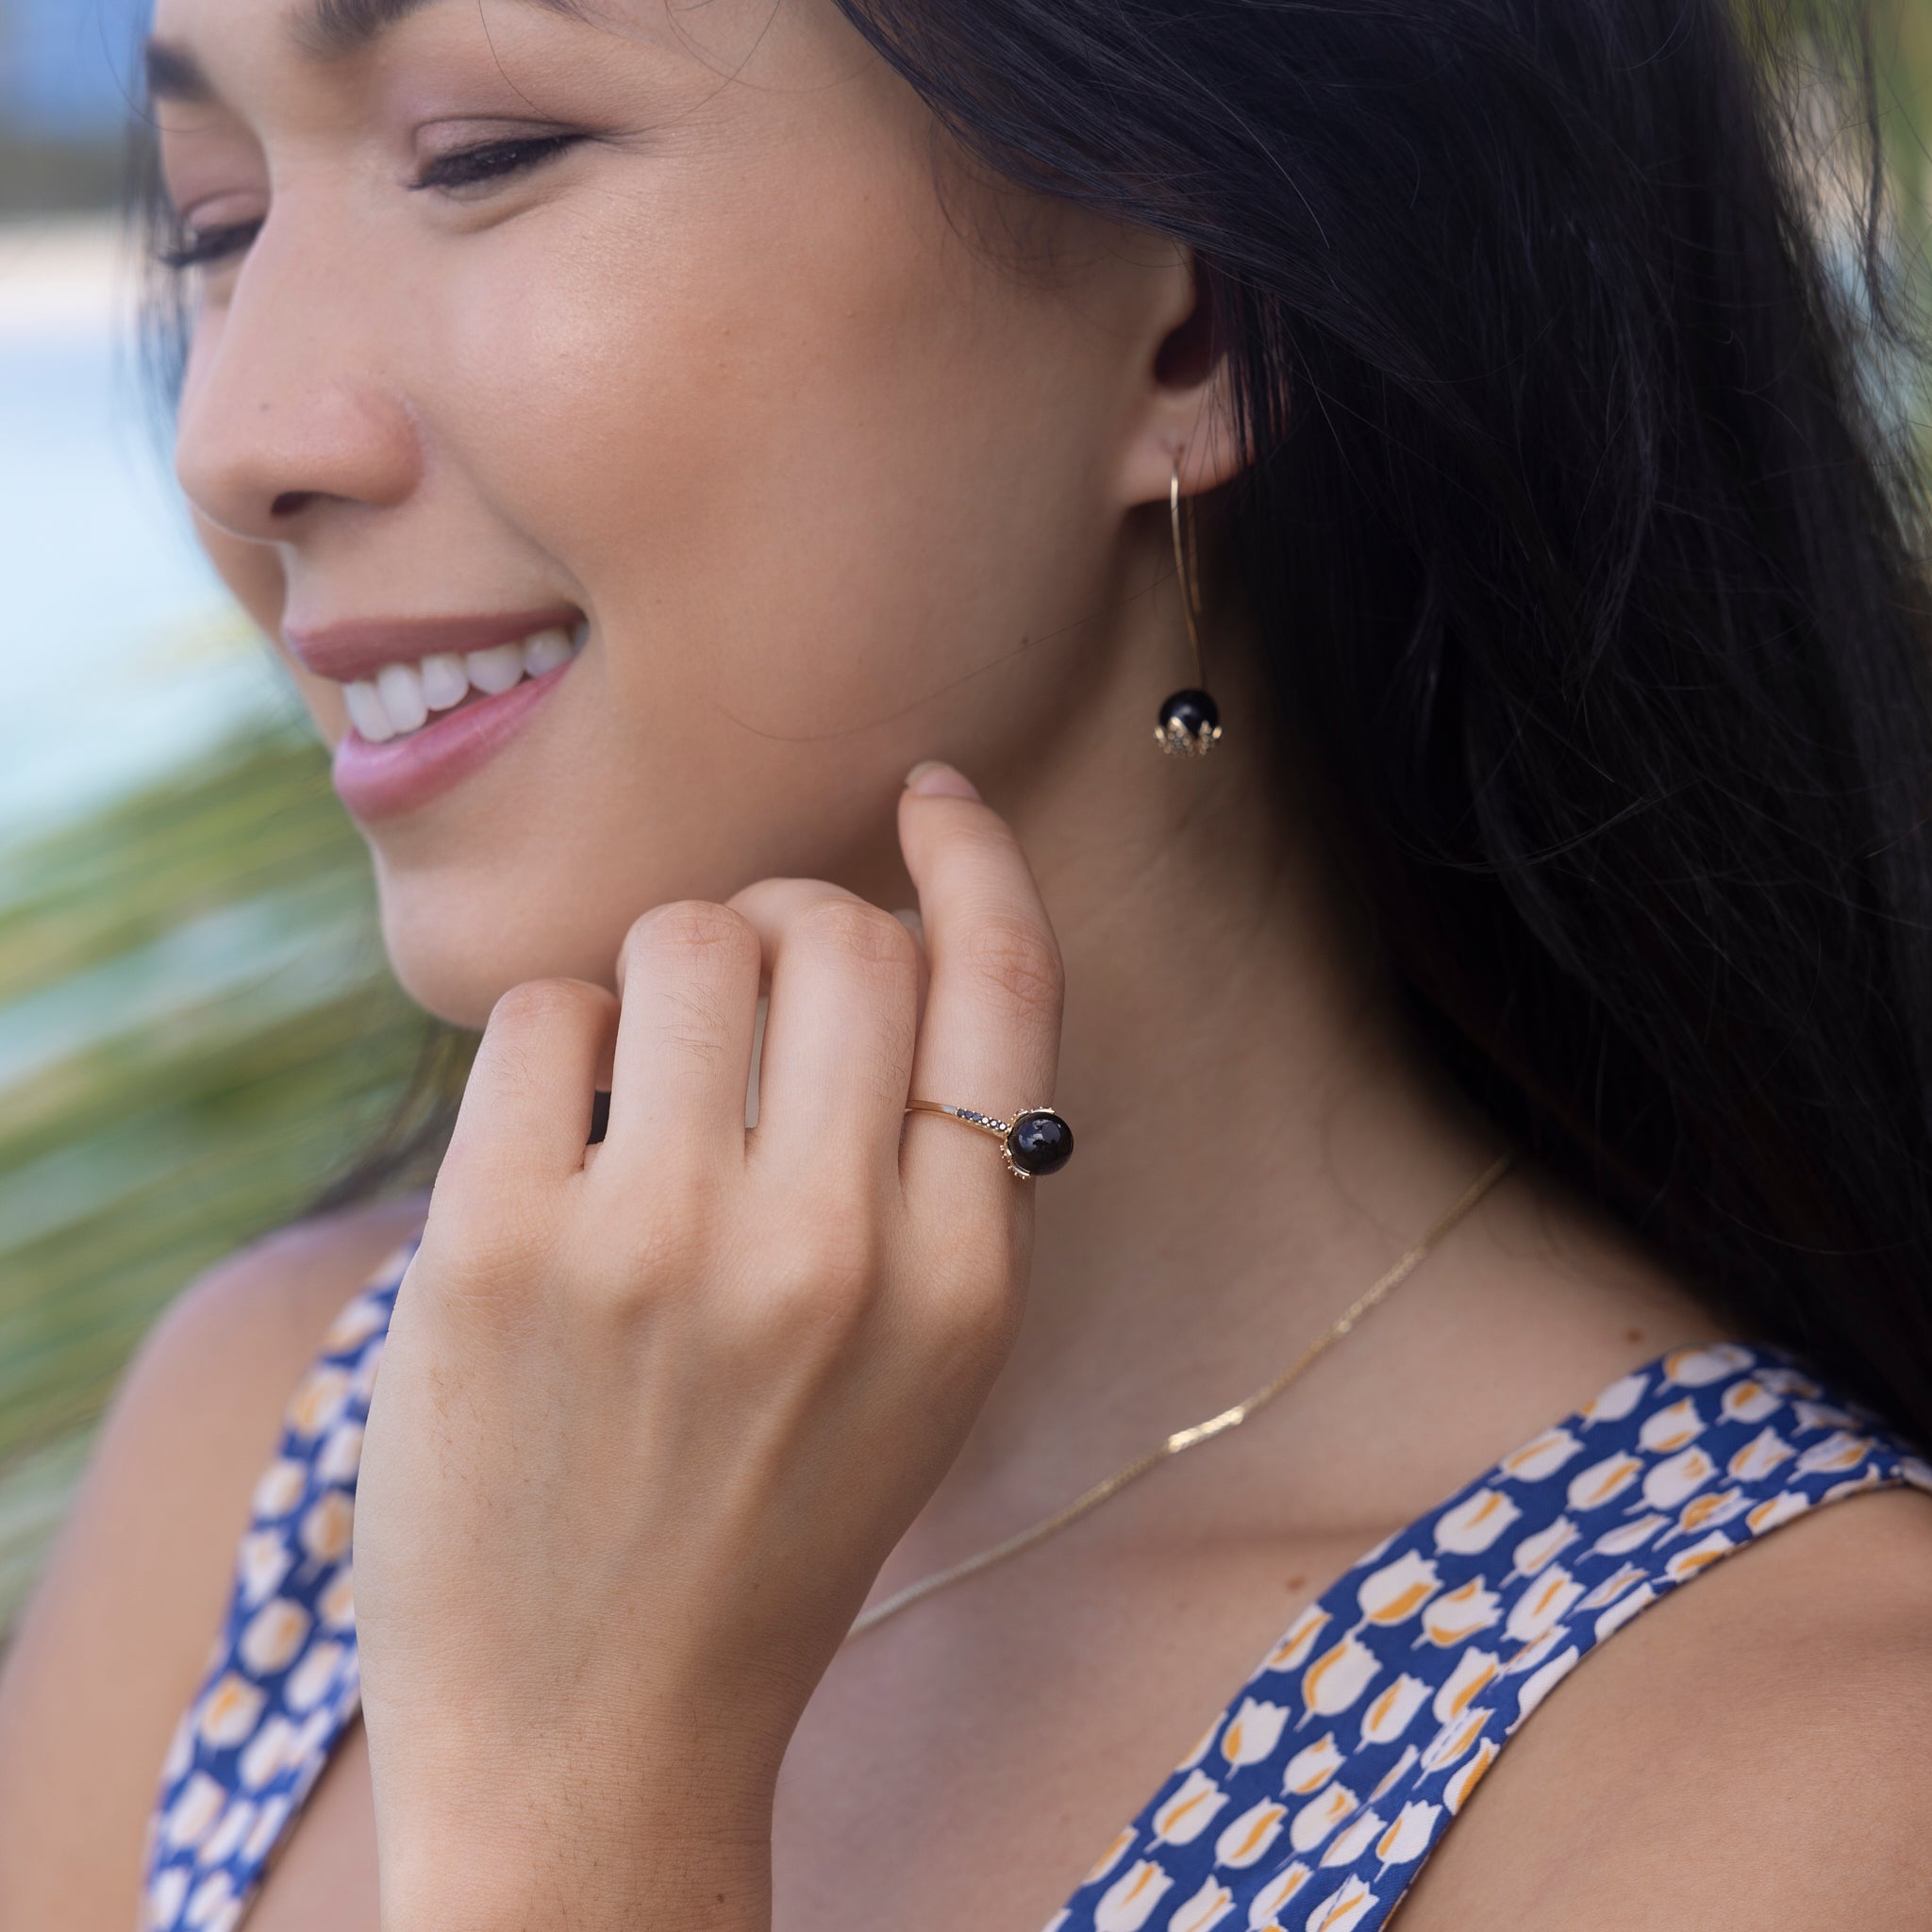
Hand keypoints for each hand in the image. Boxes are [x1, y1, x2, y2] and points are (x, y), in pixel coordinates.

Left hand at [352, 764, 1064, 1929]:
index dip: (973, 860)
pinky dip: (557, 1045)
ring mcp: (657, 1248)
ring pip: (689, 938)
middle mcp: (830, 1251)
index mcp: (966, 1282)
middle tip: (749, 1001)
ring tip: (648, 1084)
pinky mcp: (495, 1251)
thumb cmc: (769, 1527)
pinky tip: (558, 1143)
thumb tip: (889, 937)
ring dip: (670, 976)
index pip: (1003, 986)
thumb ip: (939, 1170)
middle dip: (793, 925)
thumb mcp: (927, 1372)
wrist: (598, 1735)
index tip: (932, 794)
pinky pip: (547, 1015)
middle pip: (838, 929)